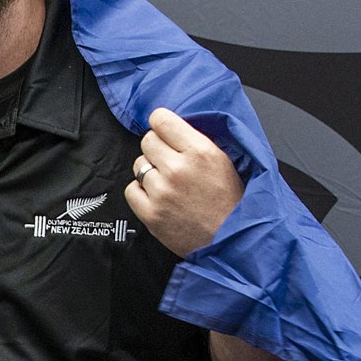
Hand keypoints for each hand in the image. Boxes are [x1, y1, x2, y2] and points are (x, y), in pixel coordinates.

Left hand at [124, 106, 244, 256]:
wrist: (229, 239)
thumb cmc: (228, 202)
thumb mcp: (222, 161)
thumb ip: (195, 141)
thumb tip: (170, 127)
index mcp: (200, 152)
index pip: (161, 120)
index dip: (160, 124)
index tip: (163, 131)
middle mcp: (178, 169)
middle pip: (147, 140)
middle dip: (156, 149)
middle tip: (168, 162)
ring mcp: (162, 192)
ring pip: (138, 164)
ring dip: (149, 171)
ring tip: (167, 183)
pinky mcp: (150, 213)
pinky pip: (131, 189)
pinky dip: (141, 192)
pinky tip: (157, 197)